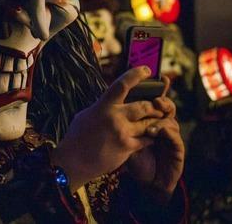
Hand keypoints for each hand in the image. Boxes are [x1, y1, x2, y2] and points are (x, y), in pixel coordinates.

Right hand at [50, 67, 165, 190]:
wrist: (74, 161)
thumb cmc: (77, 137)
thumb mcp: (86, 115)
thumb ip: (102, 107)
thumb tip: (112, 100)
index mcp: (103, 106)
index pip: (122, 85)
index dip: (136, 75)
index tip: (146, 70)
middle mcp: (114, 118)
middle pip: (144, 106)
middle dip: (154, 105)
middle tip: (158, 105)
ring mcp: (122, 133)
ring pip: (149, 123)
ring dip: (155, 121)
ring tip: (157, 120)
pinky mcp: (128, 148)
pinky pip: (147, 139)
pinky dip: (150, 137)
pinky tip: (150, 136)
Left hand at [126, 84, 184, 204]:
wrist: (146, 182)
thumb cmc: (134, 158)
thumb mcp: (123, 138)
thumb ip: (120, 122)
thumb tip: (108, 103)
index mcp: (149, 119)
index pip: (152, 99)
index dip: (152, 86)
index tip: (149, 72)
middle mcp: (162, 124)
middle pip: (165, 105)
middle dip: (160, 99)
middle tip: (154, 99)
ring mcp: (171, 135)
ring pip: (170, 118)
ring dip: (160, 117)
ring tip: (150, 119)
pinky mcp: (177, 149)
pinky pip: (174, 136)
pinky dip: (165, 132)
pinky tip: (155, 132)